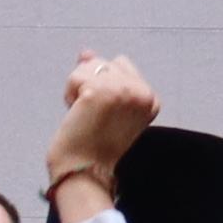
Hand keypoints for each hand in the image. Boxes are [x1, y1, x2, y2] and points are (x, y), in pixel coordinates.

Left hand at [43, 54, 161, 207]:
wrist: (85, 171)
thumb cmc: (94, 144)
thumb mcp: (109, 106)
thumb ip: (104, 77)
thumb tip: (86, 52)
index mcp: (152, 99)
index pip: (122, 65)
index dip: (105, 84)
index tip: (105, 113)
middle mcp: (143, 92)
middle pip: (106, 62)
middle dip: (92, 82)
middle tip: (94, 114)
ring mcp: (123, 90)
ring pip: (90, 65)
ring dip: (80, 87)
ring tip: (86, 113)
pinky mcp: (100, 92)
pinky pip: (76, 76)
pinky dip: (70, 93)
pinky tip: (76, 112)